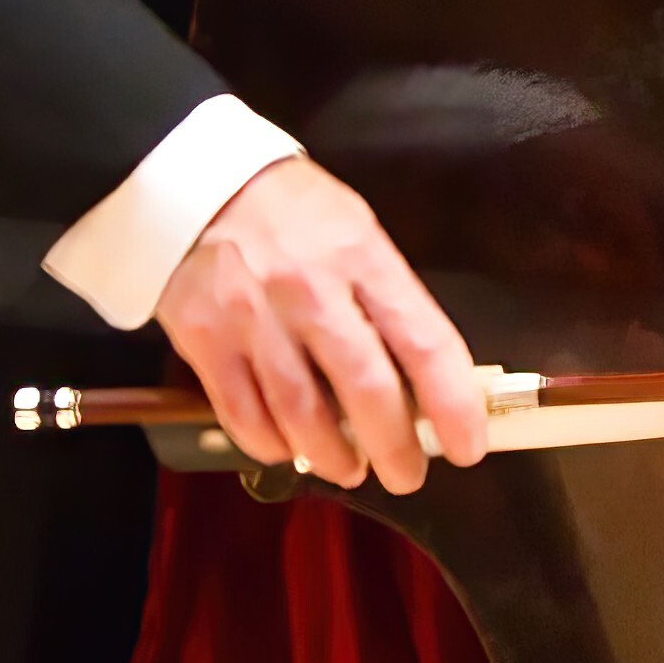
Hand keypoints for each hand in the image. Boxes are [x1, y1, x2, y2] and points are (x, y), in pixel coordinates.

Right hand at [156, 156, 496, 491]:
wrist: (194, 188)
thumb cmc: (292, 210)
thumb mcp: (357, 230)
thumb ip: (385, 296)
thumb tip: (419, 368)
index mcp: (365, 261)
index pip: (426, 343)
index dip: (453, 403)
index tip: (468, 444)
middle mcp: (313, 295)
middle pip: (366, 388)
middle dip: (394, 445)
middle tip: (409, 474)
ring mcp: (256, 322)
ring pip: (302, 412)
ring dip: (333, 454)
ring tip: (351, 470)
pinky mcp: (205, 343)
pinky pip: (242, 411)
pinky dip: (269, 442)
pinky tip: (288, 450)